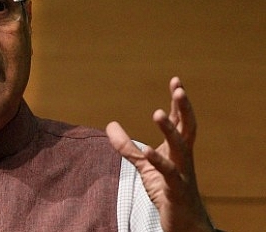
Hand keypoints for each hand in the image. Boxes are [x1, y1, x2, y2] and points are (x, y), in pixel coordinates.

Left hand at [106, 77, 213, 231]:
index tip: (176, 81)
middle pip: (188, 128)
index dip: (179, 102)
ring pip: (181, 147)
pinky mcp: (176, 189)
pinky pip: (168, 172)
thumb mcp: (144, 165)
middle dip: (184, 108)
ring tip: (158, 113)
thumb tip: (110, 125)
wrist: (185, 223)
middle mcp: (184, 157)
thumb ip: (127, 146)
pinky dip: (158, 160)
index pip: (182, 120)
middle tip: (178, 90)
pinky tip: (147, 150)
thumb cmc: (168, 190)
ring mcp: (182, 173)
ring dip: (170, 130)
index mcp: (179, 150)